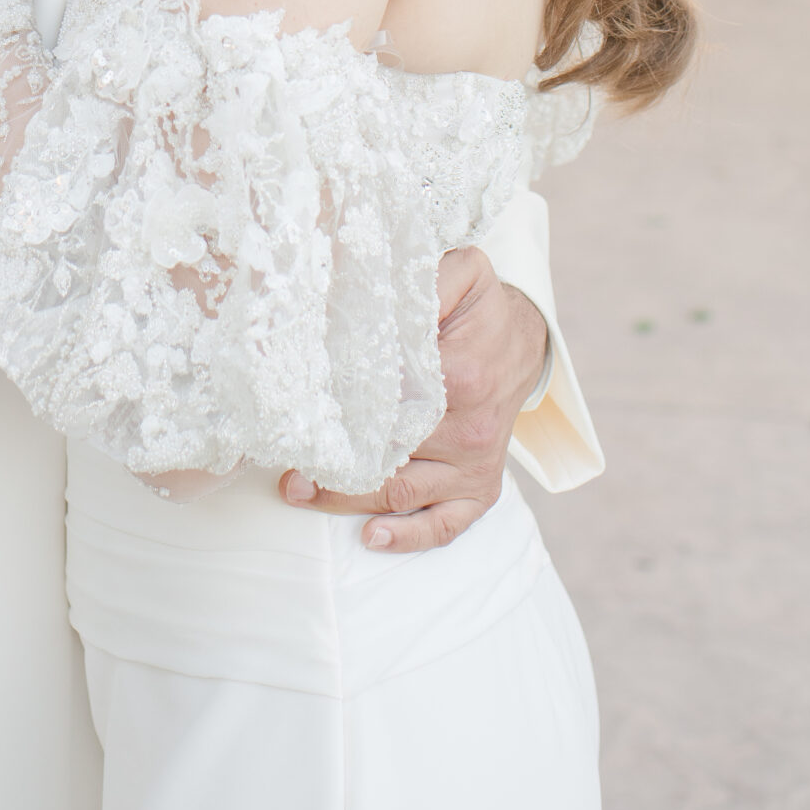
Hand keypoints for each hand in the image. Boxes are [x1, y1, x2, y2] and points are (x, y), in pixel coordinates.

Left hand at [279, 248, 548, 551]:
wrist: (523, 342)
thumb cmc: (479, 307)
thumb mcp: (463, 273)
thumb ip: (425, 278)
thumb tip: (367, 281)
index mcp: (458, 376)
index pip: (388, 405)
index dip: (342, 415)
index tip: (301, 419)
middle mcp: (470, 428)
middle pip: (390, 457)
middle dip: (334, 467)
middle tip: (286, 471)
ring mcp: (477, 463)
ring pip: (406, 494)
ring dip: (351, 501)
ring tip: (302, 493)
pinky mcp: (483, 487)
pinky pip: (449, 524)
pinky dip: (410, 536)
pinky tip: (372, 537)